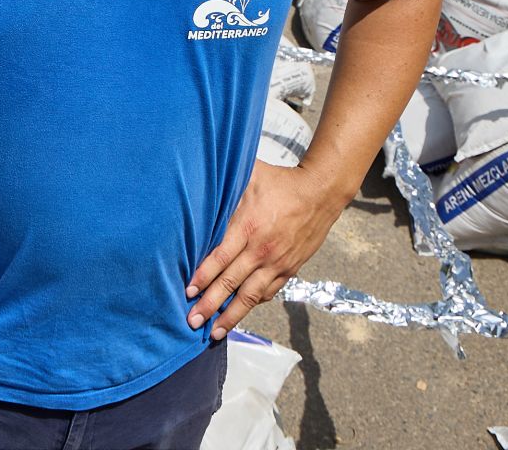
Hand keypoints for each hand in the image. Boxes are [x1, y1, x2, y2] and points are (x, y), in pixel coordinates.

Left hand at [186, 162, 348, 339]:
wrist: (320, 193)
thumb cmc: (280, 182)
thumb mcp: (248, 176)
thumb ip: (224, 185)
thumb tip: (197, 178)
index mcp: (248, 227)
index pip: (220, 258)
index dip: (202, 277)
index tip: (187, 292)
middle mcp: (261, 250)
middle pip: (231, 282)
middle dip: (210, 304)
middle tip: (192, 321)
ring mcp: (277, 262)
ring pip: (250, 295)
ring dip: (231, 315)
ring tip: (214, 332)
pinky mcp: (289, 268)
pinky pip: (268, 292)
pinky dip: (253, 304)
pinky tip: (240, 313)